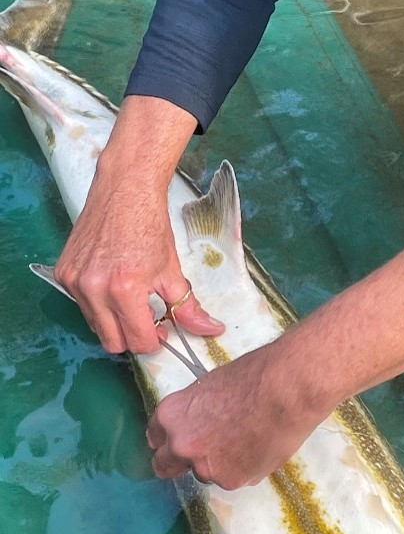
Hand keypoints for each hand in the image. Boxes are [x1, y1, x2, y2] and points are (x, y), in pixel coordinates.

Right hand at [54, 96, 223, 353]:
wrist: (125, 191)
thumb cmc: (151, 227)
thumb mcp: (173, 271)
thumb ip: (188, 308)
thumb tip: (210, 330)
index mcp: (125, 290)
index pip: (138, 341)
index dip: (154, 341)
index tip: (162, 329)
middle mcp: (95, 289)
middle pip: (112, 342)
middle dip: (133, 336)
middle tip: (149, 319)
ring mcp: (75, 282)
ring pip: (95, 326)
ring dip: (115, 321)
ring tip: (132, 299)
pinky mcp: (63, 273)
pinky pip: (81, 306)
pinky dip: (98, 304)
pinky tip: (113, 284)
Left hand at [146, 341, 327, 488]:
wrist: (287, 390)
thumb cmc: (254, 376)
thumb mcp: (211, 386)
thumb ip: (196, 411)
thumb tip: (201, 422)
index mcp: (172, 415)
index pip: (155, 437)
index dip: (168, 439)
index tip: (177, 440)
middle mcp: (181, 445)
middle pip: (166, 465)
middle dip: (178, 462)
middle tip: (203, 452)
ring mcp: (206, 468)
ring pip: (206, 472)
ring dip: (218, 463)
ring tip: (247, 440)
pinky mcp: (232, 481)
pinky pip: (234, 478)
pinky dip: (244, 468)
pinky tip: (261, 447)